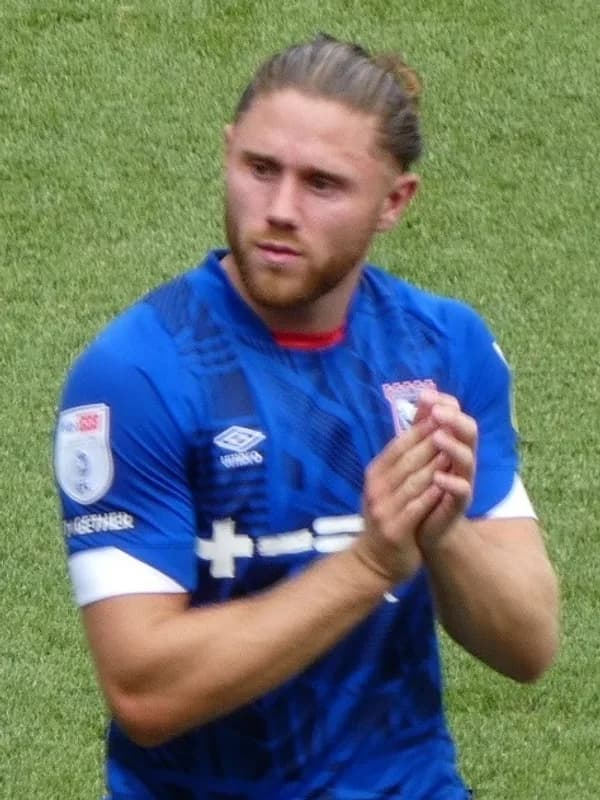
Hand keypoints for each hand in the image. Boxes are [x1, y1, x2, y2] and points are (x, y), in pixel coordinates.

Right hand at [354, 415, 446, 583]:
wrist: (375, 560)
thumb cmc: (389, 516)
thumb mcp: (389, 485)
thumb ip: (403, 458)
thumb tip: (420, 423)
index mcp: (375, 473)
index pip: (398, 445)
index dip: (420, 429)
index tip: (441, 413)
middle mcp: (376, 488)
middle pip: (407, 459)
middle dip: (430, 442)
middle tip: (452, 426)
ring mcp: (383, 508)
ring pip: (413, 481)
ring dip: (434, 465)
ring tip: (453, 452)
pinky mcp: (394, 529)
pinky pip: (416, 507)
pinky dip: (431, 494)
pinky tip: (446, 484)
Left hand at [414, 390, 477, 551]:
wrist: (424, 527)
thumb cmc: (423, 486)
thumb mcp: (420, 454)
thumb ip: (422, 428)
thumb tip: (422, 397)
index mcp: (454, 443)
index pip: (457, 416)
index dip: (444, 404)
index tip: (424, 396)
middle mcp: (463, 459)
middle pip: (469, 432)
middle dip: (454, 419)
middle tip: (436, 412)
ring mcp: (464, 481)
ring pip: (467, 459)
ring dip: (452, 446)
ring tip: (437, 437)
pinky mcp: (459, 504)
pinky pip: (462, 491)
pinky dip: (451, 483)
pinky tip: (438, 477)